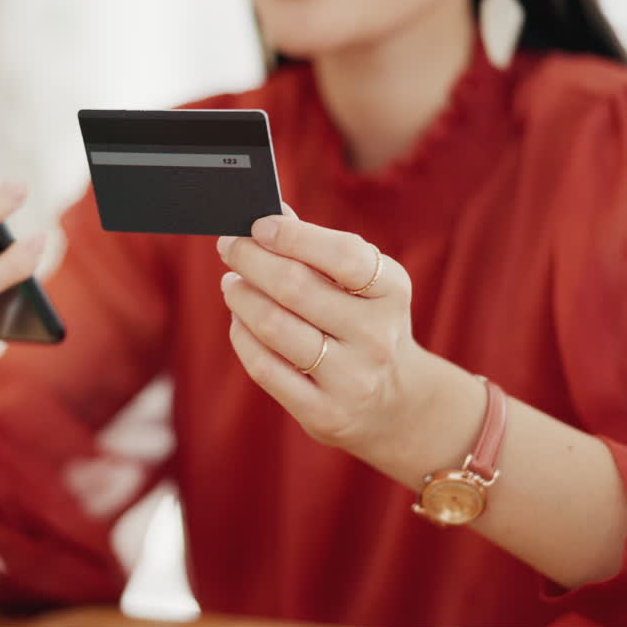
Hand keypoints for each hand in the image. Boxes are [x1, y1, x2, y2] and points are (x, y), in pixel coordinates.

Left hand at [216, 207, 432, 456]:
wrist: (397, 404)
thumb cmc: (366, 325)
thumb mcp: (364, 284)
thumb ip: (320, 249)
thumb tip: (272, 213)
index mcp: (391, 291)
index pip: (341, 254)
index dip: (292, 236)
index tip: (258, 225)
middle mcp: (376, 336)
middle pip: (295, 288)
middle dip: (251, 260)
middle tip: (230, 247)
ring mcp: (351, 379)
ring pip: (273, 326)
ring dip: (240, 297)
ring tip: (232, 283)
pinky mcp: (323, 413)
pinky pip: (264, 367)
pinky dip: (242, 336)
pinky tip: (240, 321)